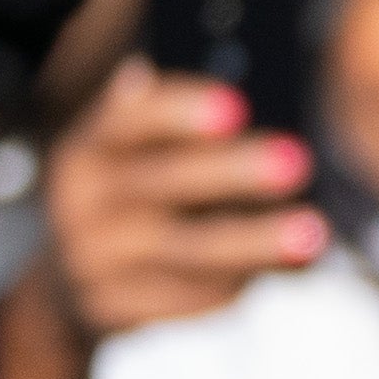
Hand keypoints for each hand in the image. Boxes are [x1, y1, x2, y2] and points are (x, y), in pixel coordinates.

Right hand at [35, 63, 325, 342]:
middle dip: (234, 172)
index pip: (129, 122)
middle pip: (164, 183)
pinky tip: (284, 267)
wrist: (66, 287)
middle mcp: (81, 203)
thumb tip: (148, 70)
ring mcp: (94, 260)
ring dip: (254, 240)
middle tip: (297, 162)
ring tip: (311, 231)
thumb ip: (146, 118)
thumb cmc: (124, 198)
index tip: (237, 106)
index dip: (180, 111)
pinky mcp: (117, 308)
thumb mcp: (122, 154)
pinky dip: (241, 281)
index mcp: (87, 150)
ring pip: (186, 250)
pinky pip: (191, 296)